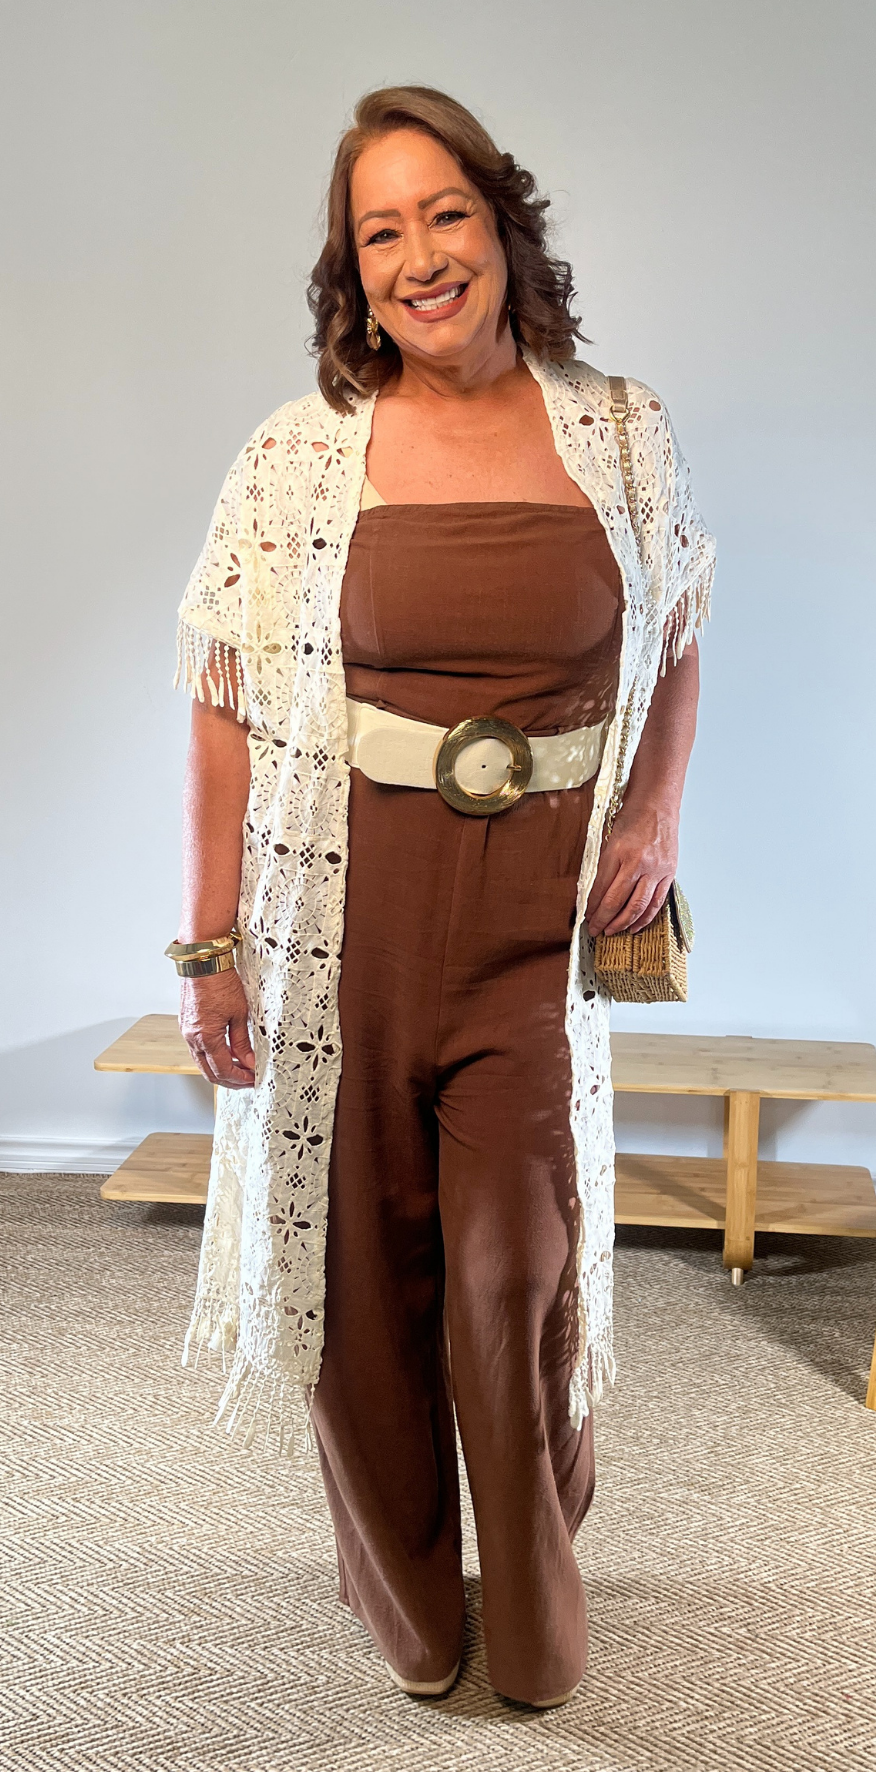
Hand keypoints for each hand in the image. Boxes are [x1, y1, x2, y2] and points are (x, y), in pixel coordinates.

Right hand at [180, 969, 255, 1088]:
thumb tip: (249, 1061)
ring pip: (202, 1062)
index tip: (253, 1079)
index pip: (223, 1071)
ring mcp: (187, 1031)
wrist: (203, 960)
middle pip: (209, 1072)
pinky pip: (198, 1049)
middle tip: (247, 1079)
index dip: (240, 1079)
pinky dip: (212, 1056)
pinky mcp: (186, 1024)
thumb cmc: (220, 981)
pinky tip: (226, 1052)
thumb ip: (242, 1042)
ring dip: (220, 1068)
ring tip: (240, 1067)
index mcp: (206, 1038)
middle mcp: (192, 1038)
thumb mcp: (239, 1013)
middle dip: (230, 1080)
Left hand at [586, 800, 678, 936]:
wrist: (658, 804)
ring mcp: (656, 870)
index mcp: (619, 852)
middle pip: (618, 901)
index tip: (586, 917)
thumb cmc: (632, 817)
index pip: (601, 888)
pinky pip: (656, 902)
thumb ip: (604, 866)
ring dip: (623, 923)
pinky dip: (645, 917)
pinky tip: (635, 926)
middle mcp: (638, 863)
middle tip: (595, 930)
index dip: (592, 907)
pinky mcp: (669, 873)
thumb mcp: (609, 838)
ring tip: (612, 931)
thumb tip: (593, 893)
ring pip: (638, 906)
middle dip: (604, 919)